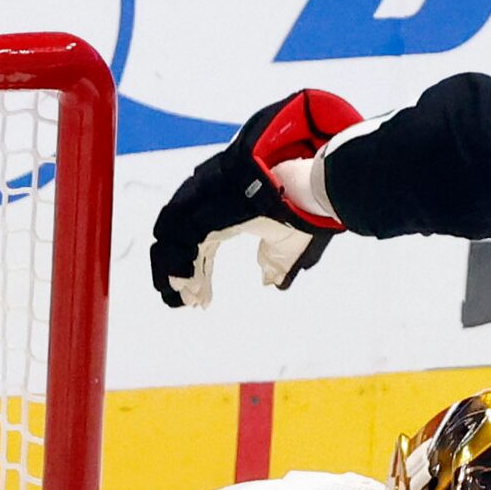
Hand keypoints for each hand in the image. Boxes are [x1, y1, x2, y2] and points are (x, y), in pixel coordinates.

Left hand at [149, 88, 362, 309]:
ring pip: (173, 234)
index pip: (198, 242)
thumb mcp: (290, 247)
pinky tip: (184, 285)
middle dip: (173, 270)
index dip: (195, 271)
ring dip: (171, 269)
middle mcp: (213, 200)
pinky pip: (185, 237)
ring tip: (176, 297)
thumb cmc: (309, 211)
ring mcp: (210, 198)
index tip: (198, 299)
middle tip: (177, 299)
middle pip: (177, 236)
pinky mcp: (212, 204)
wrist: (318, 189)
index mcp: (228, 208)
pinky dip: (180, 263)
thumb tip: (270, 282)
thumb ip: (277, 263)